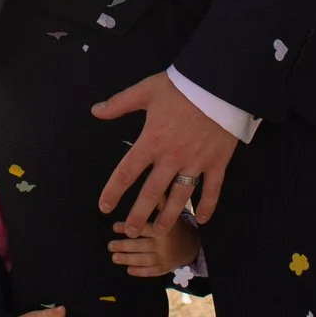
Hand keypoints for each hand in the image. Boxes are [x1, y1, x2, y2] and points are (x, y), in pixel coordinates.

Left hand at [92, 72, 237, 229]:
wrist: (220, 84)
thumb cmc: (182, 86)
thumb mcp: (146, 90)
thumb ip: (120, 103)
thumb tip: (95, 111)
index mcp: (151, 140)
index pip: (127, 171)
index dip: (113, 191)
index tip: (104, 206)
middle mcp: (172, 157)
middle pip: (152, 193)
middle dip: (139, 215)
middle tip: (129, 231)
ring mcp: (196, 162)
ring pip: (180, 197)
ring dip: (168, 217)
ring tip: (158, 232)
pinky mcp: (217, 162)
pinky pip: (212, 190)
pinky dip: (208, 206)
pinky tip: (201, 219)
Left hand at [109, 209, 201, 278]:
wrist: (190, 246)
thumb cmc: (174, 225)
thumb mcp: (170, 212)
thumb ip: (160, 201)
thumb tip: (151, 181)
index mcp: (164, 230)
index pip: (143, 229)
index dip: (128, 227)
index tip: (114, 227)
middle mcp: (164, 245)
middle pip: (140, 247)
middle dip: (123, 246)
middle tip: (110, 245)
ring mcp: (164, 259)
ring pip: (143, 260)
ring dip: (127, 259)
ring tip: (114, 257)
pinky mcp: (164, 270)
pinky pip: (150, 272)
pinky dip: (138, 272)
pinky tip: (128, 269)